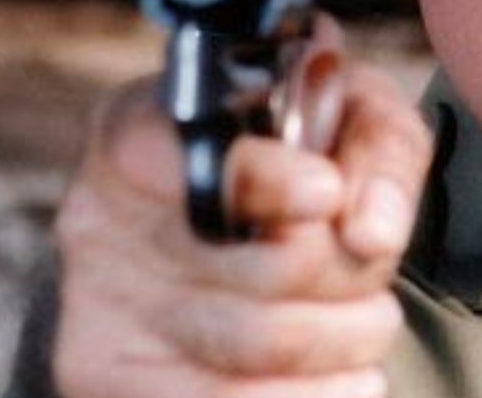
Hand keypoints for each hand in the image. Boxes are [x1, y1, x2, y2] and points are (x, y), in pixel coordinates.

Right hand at [51, 15, 432, 397]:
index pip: (207, 165)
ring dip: (346, 341)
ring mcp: (102, 309)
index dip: (276, 184)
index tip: (326, 191)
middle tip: (373, 269)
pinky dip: (313, 396)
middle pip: (265, 268)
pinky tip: (347, 377)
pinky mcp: (109, 377)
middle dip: (351, 277)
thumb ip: (379, 152)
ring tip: (369, 322)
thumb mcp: (349, 112)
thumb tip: (374, 234)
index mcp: (149, 131)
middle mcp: (106, 219)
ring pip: (257, 348)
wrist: (222, 225)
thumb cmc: (293, 155)